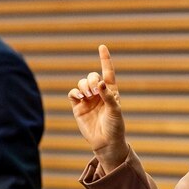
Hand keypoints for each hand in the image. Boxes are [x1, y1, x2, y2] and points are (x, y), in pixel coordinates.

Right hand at [67, 45, 127, 170]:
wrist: (105, 142)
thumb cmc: (115, 126)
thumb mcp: (115, 110)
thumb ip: (108, 96)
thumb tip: (99, 83)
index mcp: (111, 91)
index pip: (107, 72)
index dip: (105, 59)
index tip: (102, 46)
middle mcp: (98, 93)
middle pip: (91, 76)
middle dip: (91, 79)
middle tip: (93, 90)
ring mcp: (88, 100)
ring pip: (81, 83)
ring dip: (83, 86)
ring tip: (87, 95)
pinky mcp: (78, 107)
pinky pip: (73, 94)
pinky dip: (75, 93)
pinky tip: (79, 97)